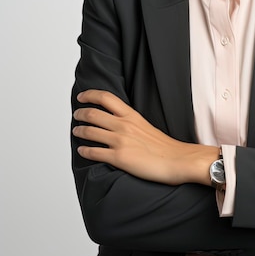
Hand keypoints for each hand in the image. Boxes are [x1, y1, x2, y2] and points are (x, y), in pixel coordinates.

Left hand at [73, 90, 219, 185]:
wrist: (177, 160)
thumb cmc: (165, 146)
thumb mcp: (146, 125)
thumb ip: (131, 121)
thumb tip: (118, 121)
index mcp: (131, 115)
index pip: (105, 97)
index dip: (90, 95)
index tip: (81, 96)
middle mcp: (123, 125)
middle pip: (93, 113)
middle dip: (80, 113)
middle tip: (76, 115)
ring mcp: (120, 141)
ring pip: (89, 131)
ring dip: (79, 131)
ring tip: (76, 131)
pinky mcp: (119, 158)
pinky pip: (94, 152)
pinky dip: (84, 151)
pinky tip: (82, 151)